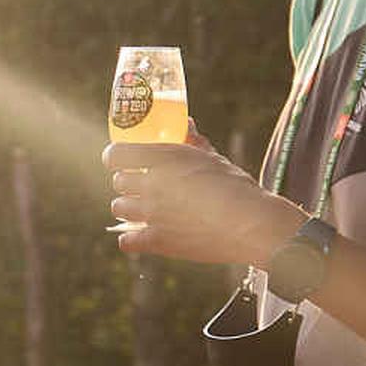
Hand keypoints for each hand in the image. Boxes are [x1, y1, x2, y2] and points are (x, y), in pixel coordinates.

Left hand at [105, 137, 301, 269]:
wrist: (250, 224)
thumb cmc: (236, 188)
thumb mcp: (213, 157)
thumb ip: (193, 141)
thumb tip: (186, 124)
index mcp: (164, 159)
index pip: (115, 154)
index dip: (116, 156)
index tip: (122, 160)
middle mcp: (152, 185)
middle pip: (118, 182)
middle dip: (128, 182)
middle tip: (143, 185)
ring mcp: (152, 214)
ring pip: (119, 208)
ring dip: (130, 207)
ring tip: (147, 208)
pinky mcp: (158, 241)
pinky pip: (126, 240)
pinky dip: (131, 238)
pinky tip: (142, 235)